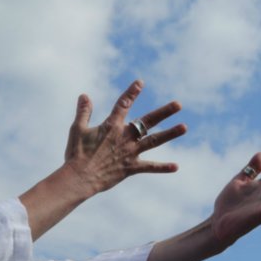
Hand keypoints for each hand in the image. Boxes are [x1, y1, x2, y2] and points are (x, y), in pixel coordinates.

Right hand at [64, 80, 185, 194]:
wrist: (79, 178)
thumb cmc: (76, 153)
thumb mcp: (78, 129)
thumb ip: (84, 112)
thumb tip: (84, 95)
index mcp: (111, 126)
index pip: (123, 104)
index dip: (132, 92)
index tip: (140, 82)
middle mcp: (125, 137)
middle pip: (148, 121)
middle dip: (164, 112)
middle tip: (178, 104)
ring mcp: (130, 152)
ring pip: (154, 140)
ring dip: (170, 133)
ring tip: (184, 127)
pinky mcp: (131, 168)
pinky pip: (150, 167)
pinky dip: (162, 167)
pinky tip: (176, 167)